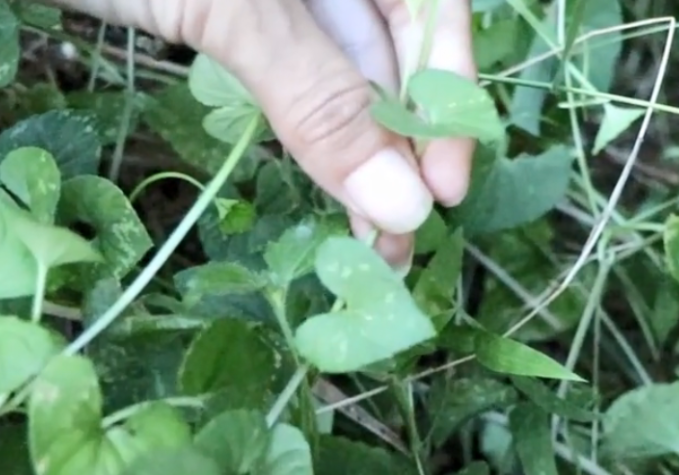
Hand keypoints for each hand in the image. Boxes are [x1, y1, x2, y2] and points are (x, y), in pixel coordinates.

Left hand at [51, 0, 474, 268]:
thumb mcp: (234, 6)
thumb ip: (316, 93)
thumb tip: (401, 204)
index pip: (429, 9)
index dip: (444, 100)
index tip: (442, 191)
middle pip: (389, 54)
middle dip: (396, 151)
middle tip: (396, 246)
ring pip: (340, 75)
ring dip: (356, 158)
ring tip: (368, 244)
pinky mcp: (239, 20)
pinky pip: (292, 80)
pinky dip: (309, 135)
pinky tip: (329, 188)